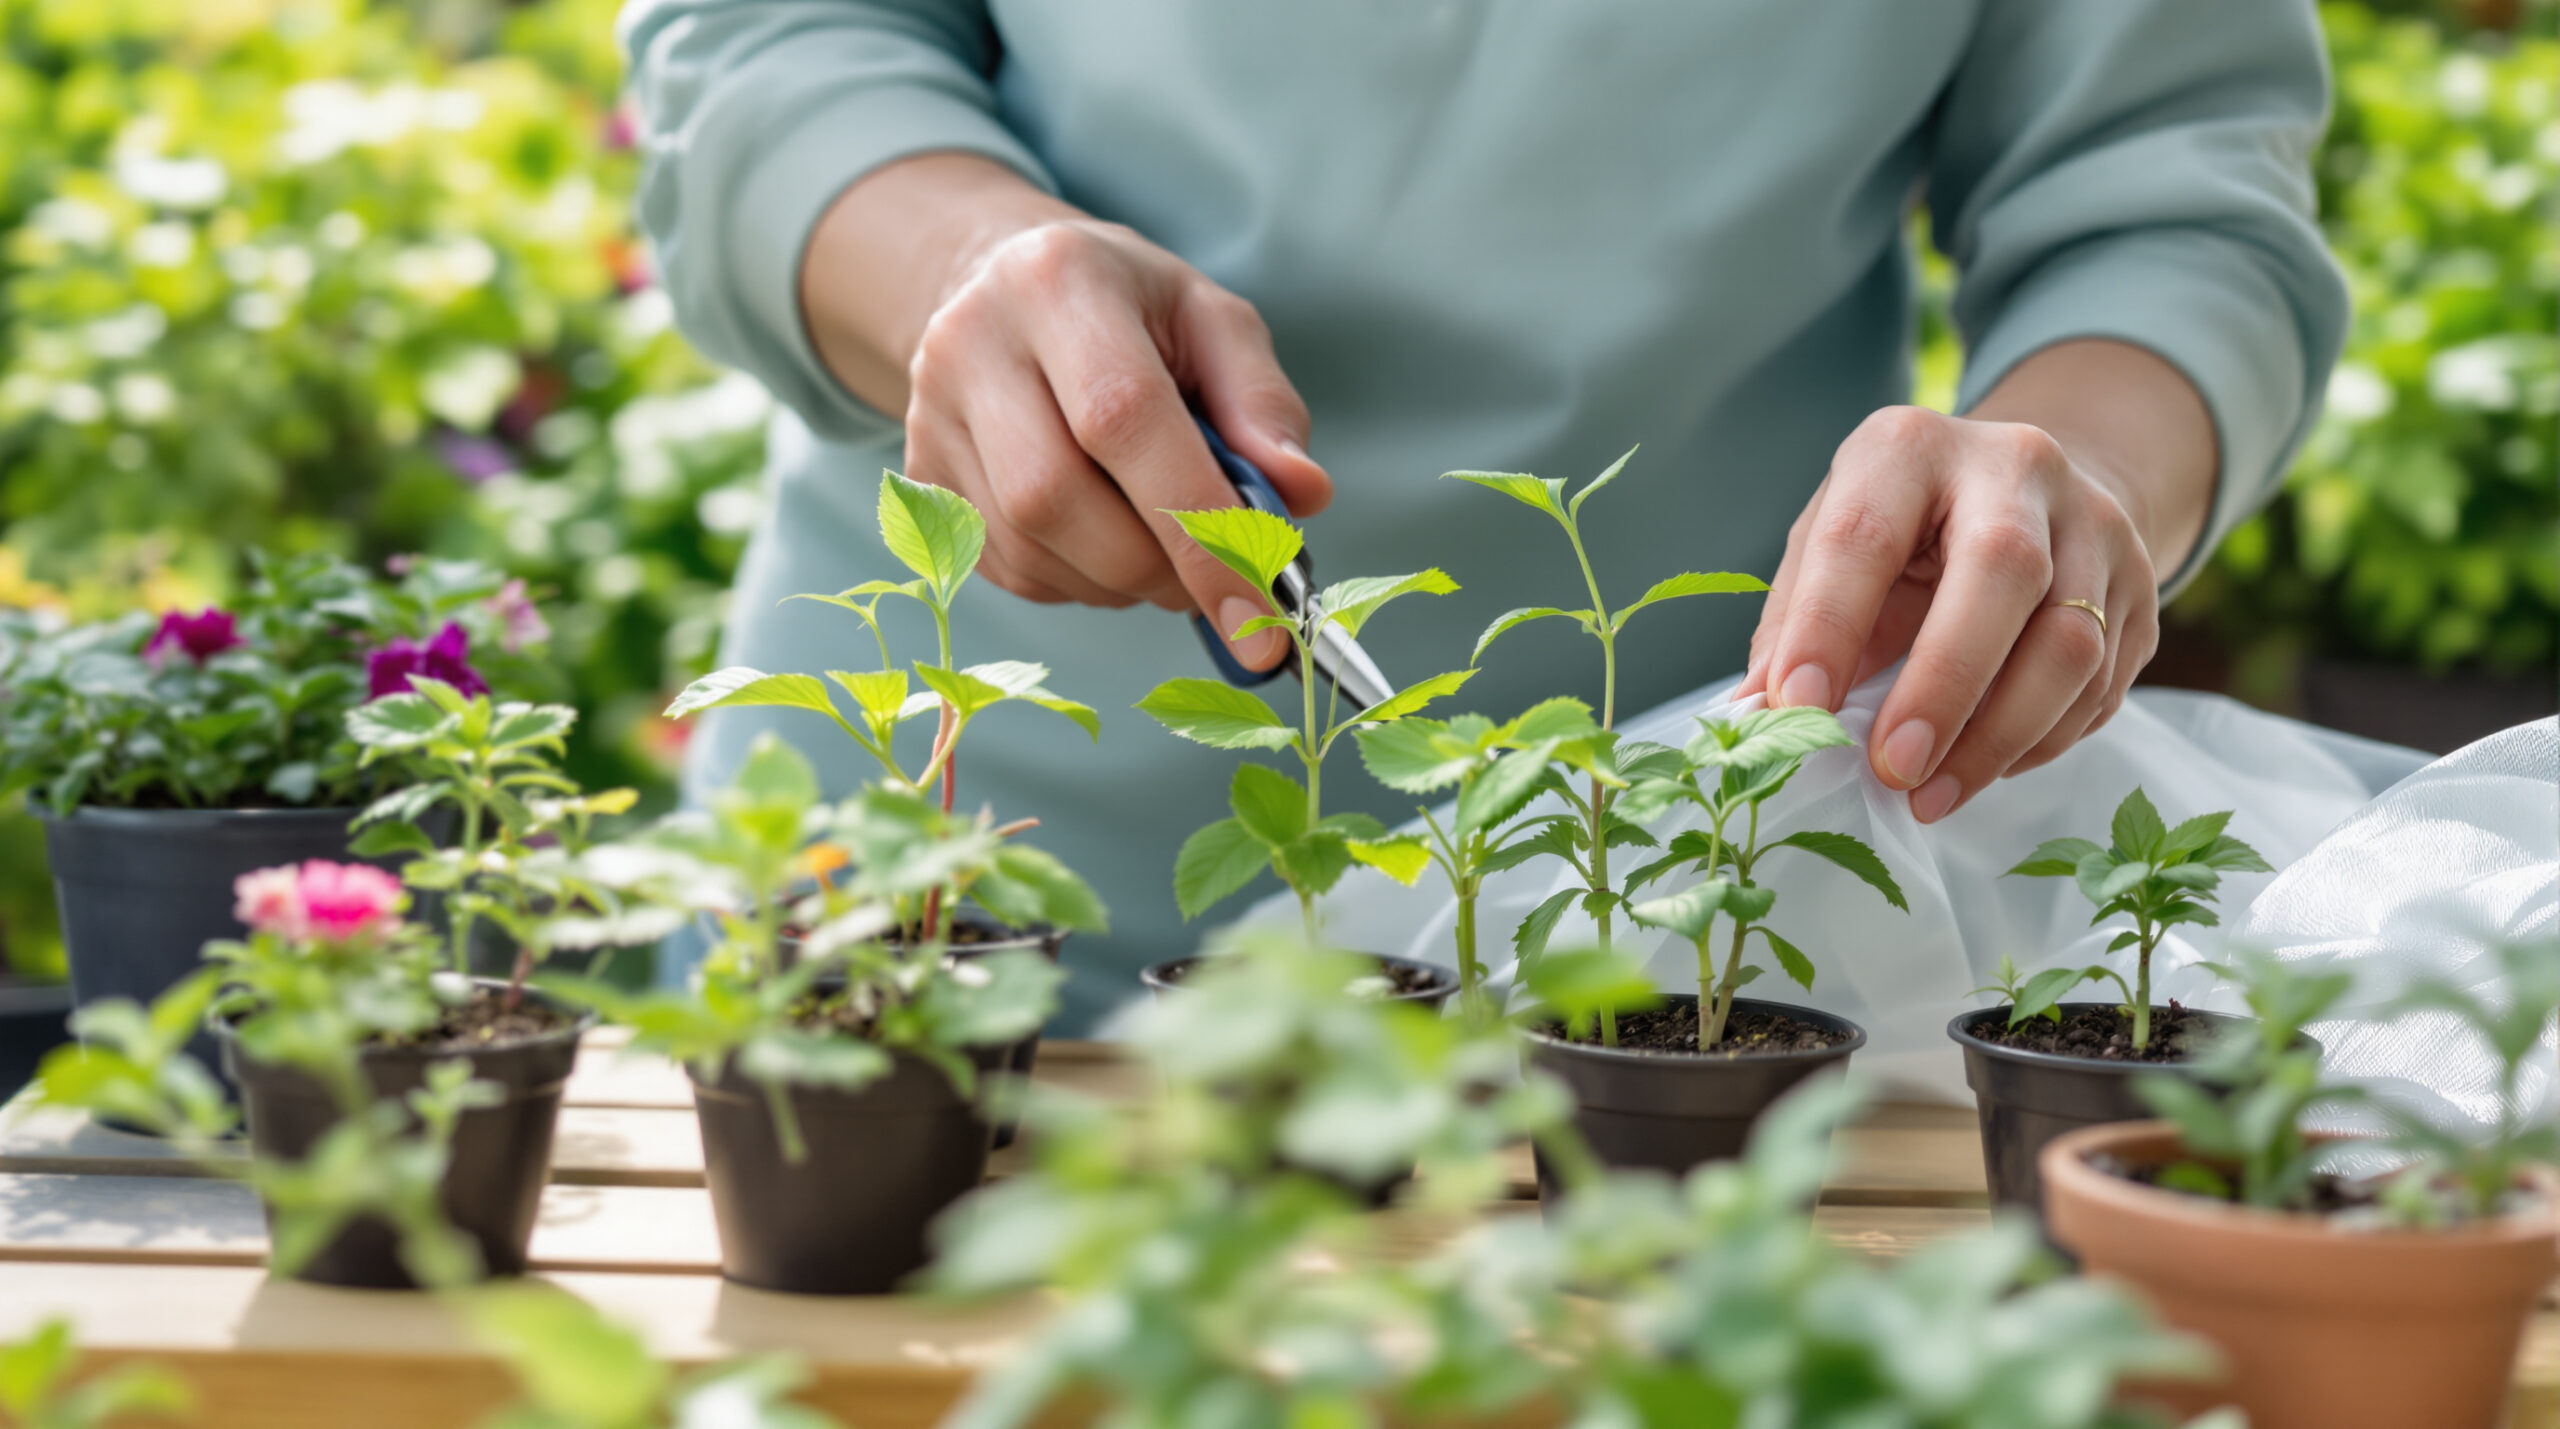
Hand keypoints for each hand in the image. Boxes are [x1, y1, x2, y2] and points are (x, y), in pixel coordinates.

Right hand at [800, 154, 1326, 668]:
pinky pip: (1008, 569)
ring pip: (1029, 547)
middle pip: (1056, 495)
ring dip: (1120, 581)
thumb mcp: (1213, 324)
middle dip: (1156, 564)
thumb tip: (1302, 496)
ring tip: (1165, 547)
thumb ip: (1263, 407)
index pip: (1123, 420)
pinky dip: (1080, 581)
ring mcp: (929, 415)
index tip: (1260, 612)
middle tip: (1216, 579)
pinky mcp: (921, 478)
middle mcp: (971, 343)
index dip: (1196, 526)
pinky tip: (1107, 540)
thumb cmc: (1132, 312)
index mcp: (1058, 282)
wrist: (1008, 291)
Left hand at [1736, 342, 2214, 822]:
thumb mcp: (1836, 544)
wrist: (2029, 489)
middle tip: (1893, 769)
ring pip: (2072, 641)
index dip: (1827, 626)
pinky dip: (2038, 742)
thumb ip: (1796, 622)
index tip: (1797, 708)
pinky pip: (2102, 685)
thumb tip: (1758, 717)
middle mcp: (2017, 467)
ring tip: (1930, 794)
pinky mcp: (2142, 589)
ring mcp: (2096, 525)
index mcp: (1911, 448)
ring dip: (1997, 737)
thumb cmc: (1905, 528)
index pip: (1865, 535)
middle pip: (2003, 573)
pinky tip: (1984, 766)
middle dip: (1943, 686)